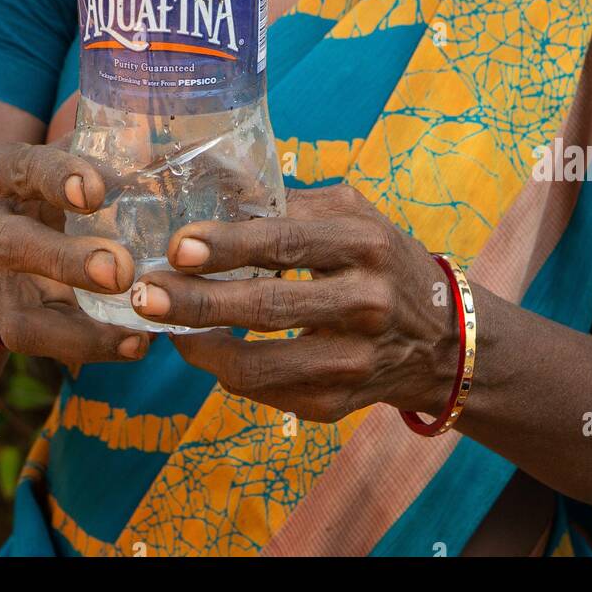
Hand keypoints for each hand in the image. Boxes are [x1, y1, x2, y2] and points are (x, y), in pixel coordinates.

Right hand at [0, 140, 154, 365]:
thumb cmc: (41, 190)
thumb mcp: (59, 161)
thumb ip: (102, 149)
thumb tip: (156, 134)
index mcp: (3, 172)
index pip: (27, 168)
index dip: (59, 178)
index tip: (98, 192)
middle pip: (17, 246)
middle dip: (67, 261)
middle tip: (119, 269)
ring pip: (25, 316)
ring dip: (81, 330)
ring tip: (136, 333)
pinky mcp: (7, 325)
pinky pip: (46, 345)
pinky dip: (91, 348)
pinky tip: (135, 346)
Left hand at [130, 184, 460, 422]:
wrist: (445, 338)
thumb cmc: (382, 259)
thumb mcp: (354, 214)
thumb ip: (291, 202)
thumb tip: (213, 187)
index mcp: (364, 244)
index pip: (285, 243)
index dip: (227, 246)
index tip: (177, 246)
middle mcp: (366, 303)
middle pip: (267, 307)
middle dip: (197, 301)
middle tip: (146, 293)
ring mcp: (354, 361)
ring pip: (261, 365)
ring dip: (201, 346)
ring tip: (163, 325)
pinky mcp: (340, 404)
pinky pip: (268, 393)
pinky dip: (227, 371)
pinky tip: (204, 348)